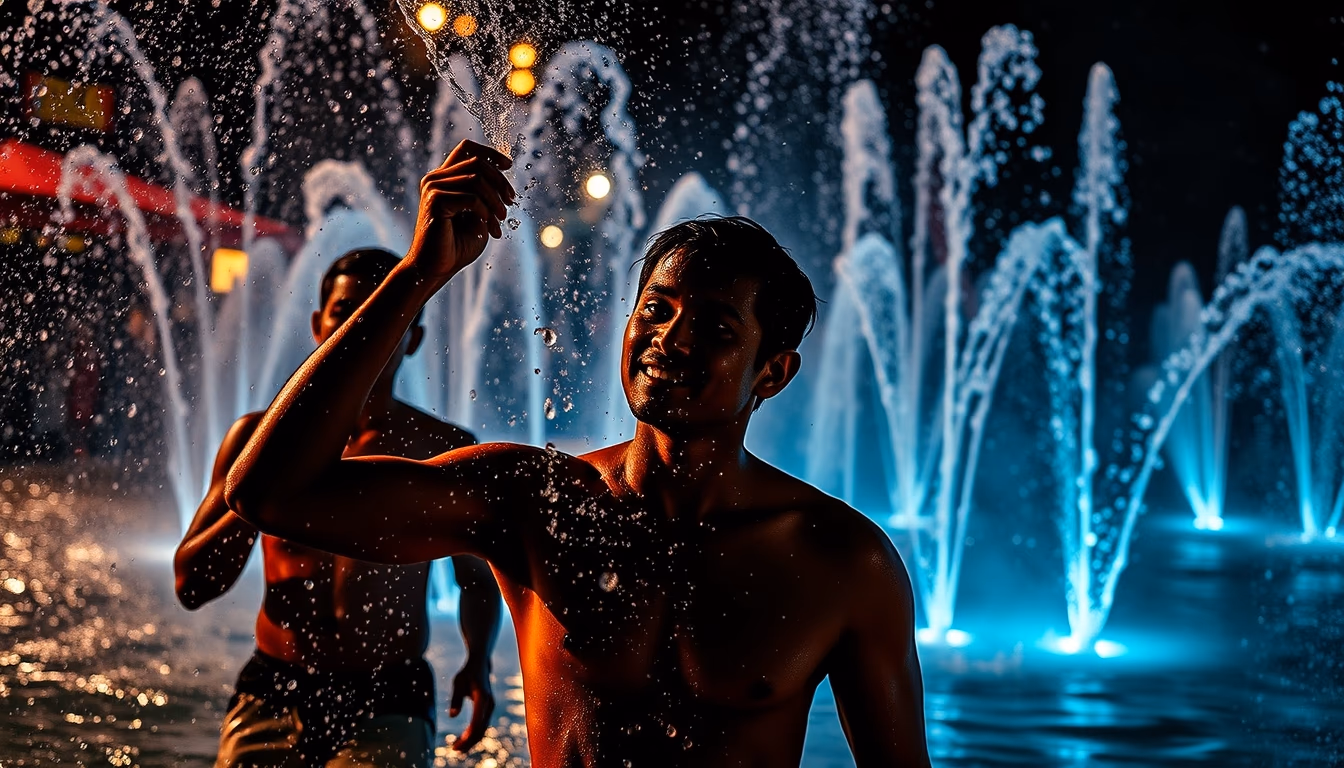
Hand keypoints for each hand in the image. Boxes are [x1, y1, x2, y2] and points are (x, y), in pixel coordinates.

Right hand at [408, 140, 514, 281]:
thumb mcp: (478, 215)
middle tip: (510, 202)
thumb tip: (502, 173)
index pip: (466, 149)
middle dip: (500, 181)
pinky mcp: (435, 201)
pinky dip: (486, 212)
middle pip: (477, 162)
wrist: (435, 268)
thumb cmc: (457, 246)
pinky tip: (488, 228)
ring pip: (477, 179)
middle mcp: (435, 179)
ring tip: (501, 221)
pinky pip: (472, 198)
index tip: (508, 165)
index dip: (490, 153)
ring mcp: (433, 188)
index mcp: (444, 179)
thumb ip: (486, 194)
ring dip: (495, 201)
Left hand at [448, 657, 495, 752]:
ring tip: (457, 748)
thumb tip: (452, 716)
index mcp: (483, 698)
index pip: (476, 722)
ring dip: (471, 740)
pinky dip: (473, 734)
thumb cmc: (468, 671)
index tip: (457, 745)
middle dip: (468, 742)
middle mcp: (489, 704)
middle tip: (454, 750)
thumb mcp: (458, 681)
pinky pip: (482, 725)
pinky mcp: (488, 708)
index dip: (467, 736)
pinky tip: (463, 739)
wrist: (481, 662)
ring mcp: (490, 707)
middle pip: (480, 730)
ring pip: (482, 729)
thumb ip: (455, 698)